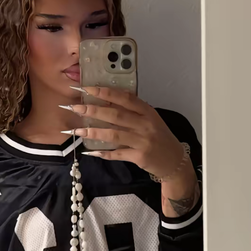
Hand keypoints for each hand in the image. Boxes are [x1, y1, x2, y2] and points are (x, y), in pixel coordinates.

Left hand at [68, 86, 186, 178]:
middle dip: (93, 110)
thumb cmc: (159, 138)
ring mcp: (143, 141)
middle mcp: (145, 124)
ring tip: (77, 131)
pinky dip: (104, 153)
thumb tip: (106, 100)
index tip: (87, 88)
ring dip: (93, 132)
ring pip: (114, 134)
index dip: (105, 92)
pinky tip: (91, 152)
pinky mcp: (140, 156)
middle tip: (76, 108)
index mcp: (147, 112)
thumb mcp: (150, 120)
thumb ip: (132, 111)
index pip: (125, 98)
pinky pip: (118, 154)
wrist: (174, 161)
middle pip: (116, 114)